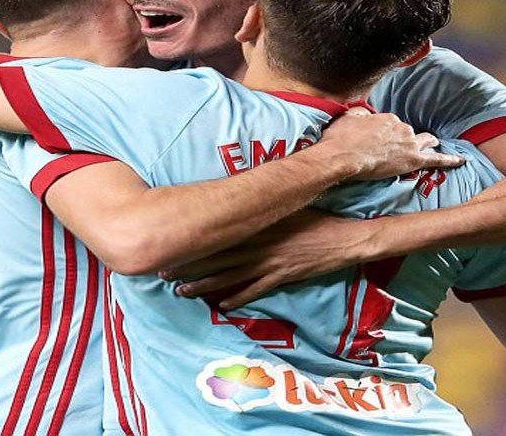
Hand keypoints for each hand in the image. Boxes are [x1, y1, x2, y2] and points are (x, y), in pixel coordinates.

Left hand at [160, 210, 381, 308]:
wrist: (343, 238)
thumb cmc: (316, 216)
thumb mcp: (286, 205)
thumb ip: (262, 206)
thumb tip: (238, 199)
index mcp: (256, 223)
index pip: (217, 233)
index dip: (192, 240)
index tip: (169, 242)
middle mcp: (257, 244)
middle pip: (216, 256)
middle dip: (188, 265)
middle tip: (162, 272)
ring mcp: (269, 262)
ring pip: (229, 276)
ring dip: (203, 284)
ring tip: (181, 291)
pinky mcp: (281, 277)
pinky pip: (254, 290)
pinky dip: (237, 298)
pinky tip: (220, 305)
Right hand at [317, 111, 462, 179]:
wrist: (343, 156)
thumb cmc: (340, 138)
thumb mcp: (347, 118)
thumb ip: (359, 115)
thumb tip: (362, 115)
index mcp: (387, 118)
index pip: (392, 125)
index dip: (386, 134)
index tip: (380, 140)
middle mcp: (401, 127)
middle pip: (408, 132)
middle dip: (406, 138)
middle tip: (398, 147)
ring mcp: (409, 143)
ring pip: (425, 141)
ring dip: (427, 143)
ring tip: (431, 146)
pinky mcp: (413, 160)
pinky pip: (437, 160)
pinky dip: (450, 160)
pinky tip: (461, 161)